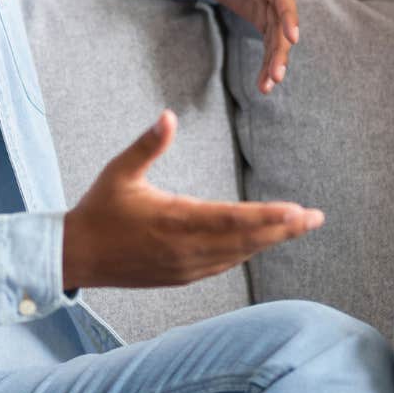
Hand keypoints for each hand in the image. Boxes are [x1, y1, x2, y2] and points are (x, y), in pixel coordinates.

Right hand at [62, 110, 323, 288]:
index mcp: (174, 219)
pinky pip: (224, 265)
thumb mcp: (120, 171)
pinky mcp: (182, 277)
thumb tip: (168, 115)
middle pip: (246, 240)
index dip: (268, 216)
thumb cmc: (99, 209)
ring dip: (270, 240)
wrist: (76, 256)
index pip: (232, 219)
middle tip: (316, 218)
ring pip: (239, 255)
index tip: (297, 210)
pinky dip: (247, 252)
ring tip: (299, 226)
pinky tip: (263, 242)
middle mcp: (185, 248)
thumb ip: (148, 145)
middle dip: (284, 229)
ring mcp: (185, 267)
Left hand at [192, 0, 298, 93]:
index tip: (292, 37)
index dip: (289, 16)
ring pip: (277, 39)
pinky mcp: (261, 20)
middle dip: (281, 50)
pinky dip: (265, 63)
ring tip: (268, 86)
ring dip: (274, 62)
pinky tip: (263, 85)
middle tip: (276, 75)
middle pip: (282, 24)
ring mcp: (268, 8)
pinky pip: (268, 44)